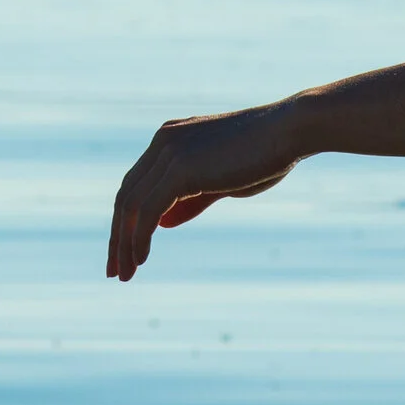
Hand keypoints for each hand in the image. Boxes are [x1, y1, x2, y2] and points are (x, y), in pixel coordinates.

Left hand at [106, 102, 299, 281]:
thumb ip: (190, 199)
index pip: (135, 184)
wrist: (288, 130)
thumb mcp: (221, 182)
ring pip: (130, 205)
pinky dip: (139, 237)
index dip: (125, 220)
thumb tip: (163, 223)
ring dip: (124, 243)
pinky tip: (141, 259)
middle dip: (118, 235)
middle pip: (125, 195)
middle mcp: (163, 141)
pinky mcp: (180, 168)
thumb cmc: (264, 154)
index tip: (125, 252)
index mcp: (170, 139)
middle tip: (116, 270)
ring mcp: (169, 152)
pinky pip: (147, 210)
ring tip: (126, 273)